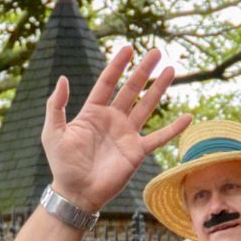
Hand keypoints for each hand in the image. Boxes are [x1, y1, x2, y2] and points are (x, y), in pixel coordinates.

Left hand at [42, 46, 190, 218]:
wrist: (76, 192)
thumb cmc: (62, 164)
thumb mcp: (52, 131)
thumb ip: (56, 105)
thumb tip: (63, 78)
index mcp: (93, 112)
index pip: (107, 82)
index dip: (117, 65)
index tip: (128, 48)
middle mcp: (112, 119)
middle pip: (131, 89)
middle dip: (143, 70)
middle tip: (156, 52)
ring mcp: (127, 134)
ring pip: (147, 106)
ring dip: (159, 89)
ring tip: (171, 70)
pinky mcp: (137, 151)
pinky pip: (159, 137)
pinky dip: (174, 129)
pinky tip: (187, 117)